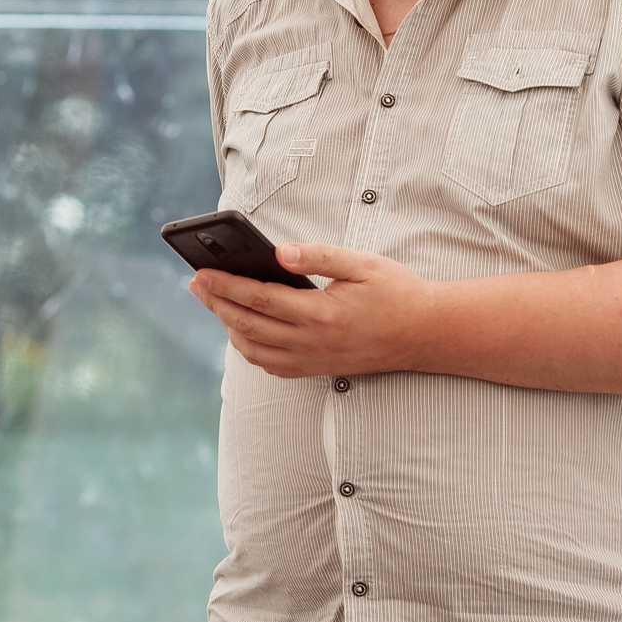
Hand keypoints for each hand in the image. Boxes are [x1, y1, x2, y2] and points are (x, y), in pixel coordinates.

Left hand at [189, 243, 436, 378]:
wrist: (425, 334)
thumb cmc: (396, 292)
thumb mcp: (362, 263)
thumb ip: (319, 256)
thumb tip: (279, 251)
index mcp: (322, 313)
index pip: (259, 298)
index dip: (226, 286)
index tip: (201, 273)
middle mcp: (313, 342)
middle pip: (248, 324)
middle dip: (216, 304)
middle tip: (196, 284)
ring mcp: (313, 361)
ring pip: (254, 350)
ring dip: (229, 327)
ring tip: (216, 303)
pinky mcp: (317, 370)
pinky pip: (271, 365)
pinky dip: (250, 348)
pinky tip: (244, 329)